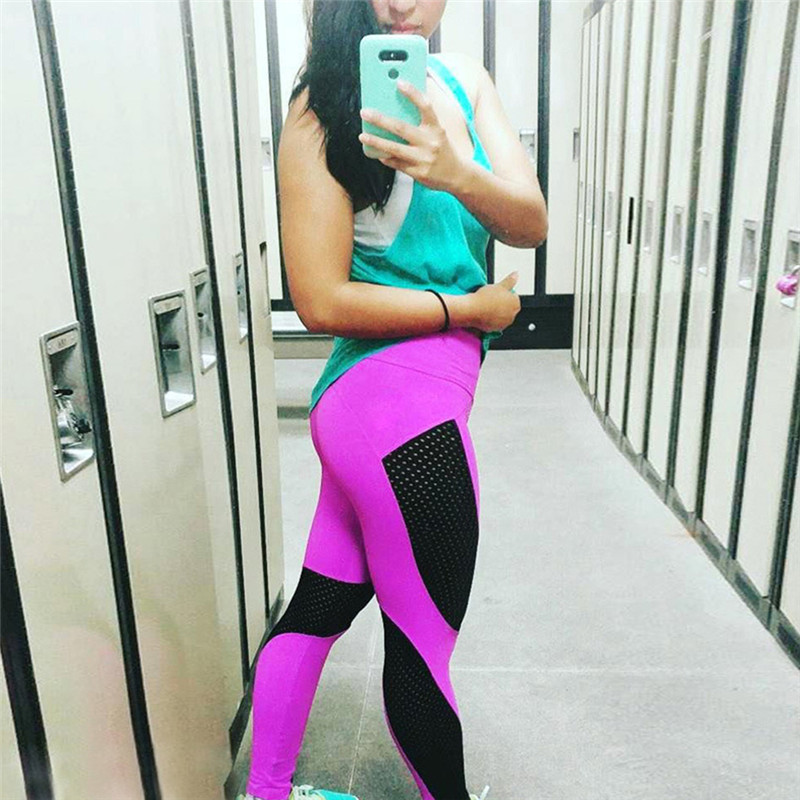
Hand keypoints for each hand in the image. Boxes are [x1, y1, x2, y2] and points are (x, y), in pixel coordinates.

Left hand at [358, 79, 469, 193]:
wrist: (457, 175)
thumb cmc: (443, 150)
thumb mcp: (437, 133)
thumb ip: (422, 123)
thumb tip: (396, 111)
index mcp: (436, 128)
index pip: (425, 106)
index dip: (413, 93)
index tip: (399, 82)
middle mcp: (430, 142)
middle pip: (401, 128)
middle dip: (380, 120)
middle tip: (365, 113)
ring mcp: (423, 159)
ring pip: (394, 148)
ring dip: (376, 141)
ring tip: (363, 136)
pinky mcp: (418, 173)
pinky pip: (396, 163)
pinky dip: (385, 157)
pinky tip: (377, 153)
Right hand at [469, 271, 520, 332]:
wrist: (472, 310)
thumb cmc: (485, 298)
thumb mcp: (499, 285)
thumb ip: (510, 280)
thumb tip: (516, 275)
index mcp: (516, 304)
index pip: (513, 296)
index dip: (504, 293)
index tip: (496, 293)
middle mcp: (512, 316)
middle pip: (508, 307)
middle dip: (502, 303)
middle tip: (491, 299)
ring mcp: (504, 324)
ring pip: (501, 315)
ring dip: (497, 311)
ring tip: (487, 306)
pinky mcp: (495, 329)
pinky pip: (494, 322)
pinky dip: (491, 319)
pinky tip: (485, 313)